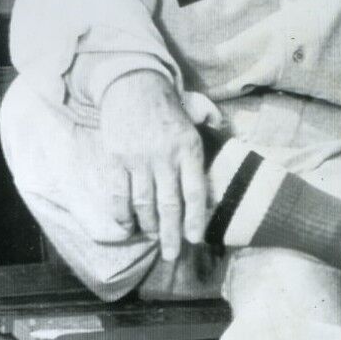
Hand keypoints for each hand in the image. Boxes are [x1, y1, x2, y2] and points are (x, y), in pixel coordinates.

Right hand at [99, 71, 207, 261]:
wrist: (133, 83)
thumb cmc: (168, 105)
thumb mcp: (195, 117)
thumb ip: (210, 131)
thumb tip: (224, 137)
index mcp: (189, 149)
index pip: (194, 192)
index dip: (196, 219)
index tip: (195, 239)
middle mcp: (165, 157)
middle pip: (169, 205)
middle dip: (171, 235)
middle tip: (173, 255)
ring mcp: (139, 159)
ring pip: (144, 204)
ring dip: (148, 226)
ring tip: (153, 238)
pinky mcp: (117, 159)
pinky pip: (120, 195)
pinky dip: (123, 214)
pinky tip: (128, 226)